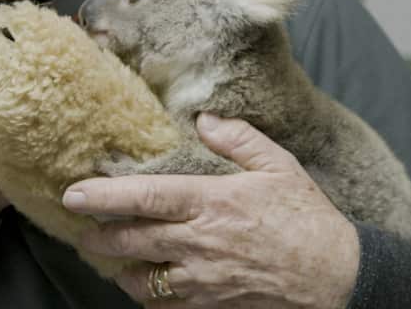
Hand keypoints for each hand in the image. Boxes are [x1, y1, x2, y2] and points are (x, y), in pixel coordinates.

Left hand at [62, 114, 358, 307]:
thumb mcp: (279, 166)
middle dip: (96, 237)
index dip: (104, 195)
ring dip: (120, 269)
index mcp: (211, 202)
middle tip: (80, 230)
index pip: (144, 197)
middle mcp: (198, 243)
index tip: (73, 192)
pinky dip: (149, 297)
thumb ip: (238, 139)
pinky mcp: (211, 307)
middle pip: (129, 242)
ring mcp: (202, 281)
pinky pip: (165, 307)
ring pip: (141, 280)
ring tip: (111, 258)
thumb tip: (204, 120)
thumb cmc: (308, 220)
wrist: (337, 278)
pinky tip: (148, 284)